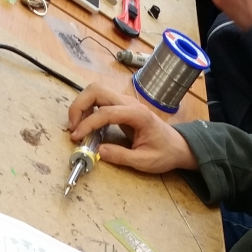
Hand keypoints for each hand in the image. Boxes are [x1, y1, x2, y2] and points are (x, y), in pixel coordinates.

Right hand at [68, 84, 196, 174]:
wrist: (178, 146)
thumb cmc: (165, 153)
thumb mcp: (145, 161)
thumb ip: (122, 156)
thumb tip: (98, 152)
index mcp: (137, 114)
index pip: (105, 112)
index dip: (88, 123)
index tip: (76, 137)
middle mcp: (129, 103)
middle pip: (96, 90)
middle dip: (79, 106)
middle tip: (72, 127)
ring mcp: (125, 102)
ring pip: (96, 91)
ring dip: (82, 105)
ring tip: (77, 126)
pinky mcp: (122, 107)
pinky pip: (100, 100)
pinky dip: (88, 108)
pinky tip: (86, 125)